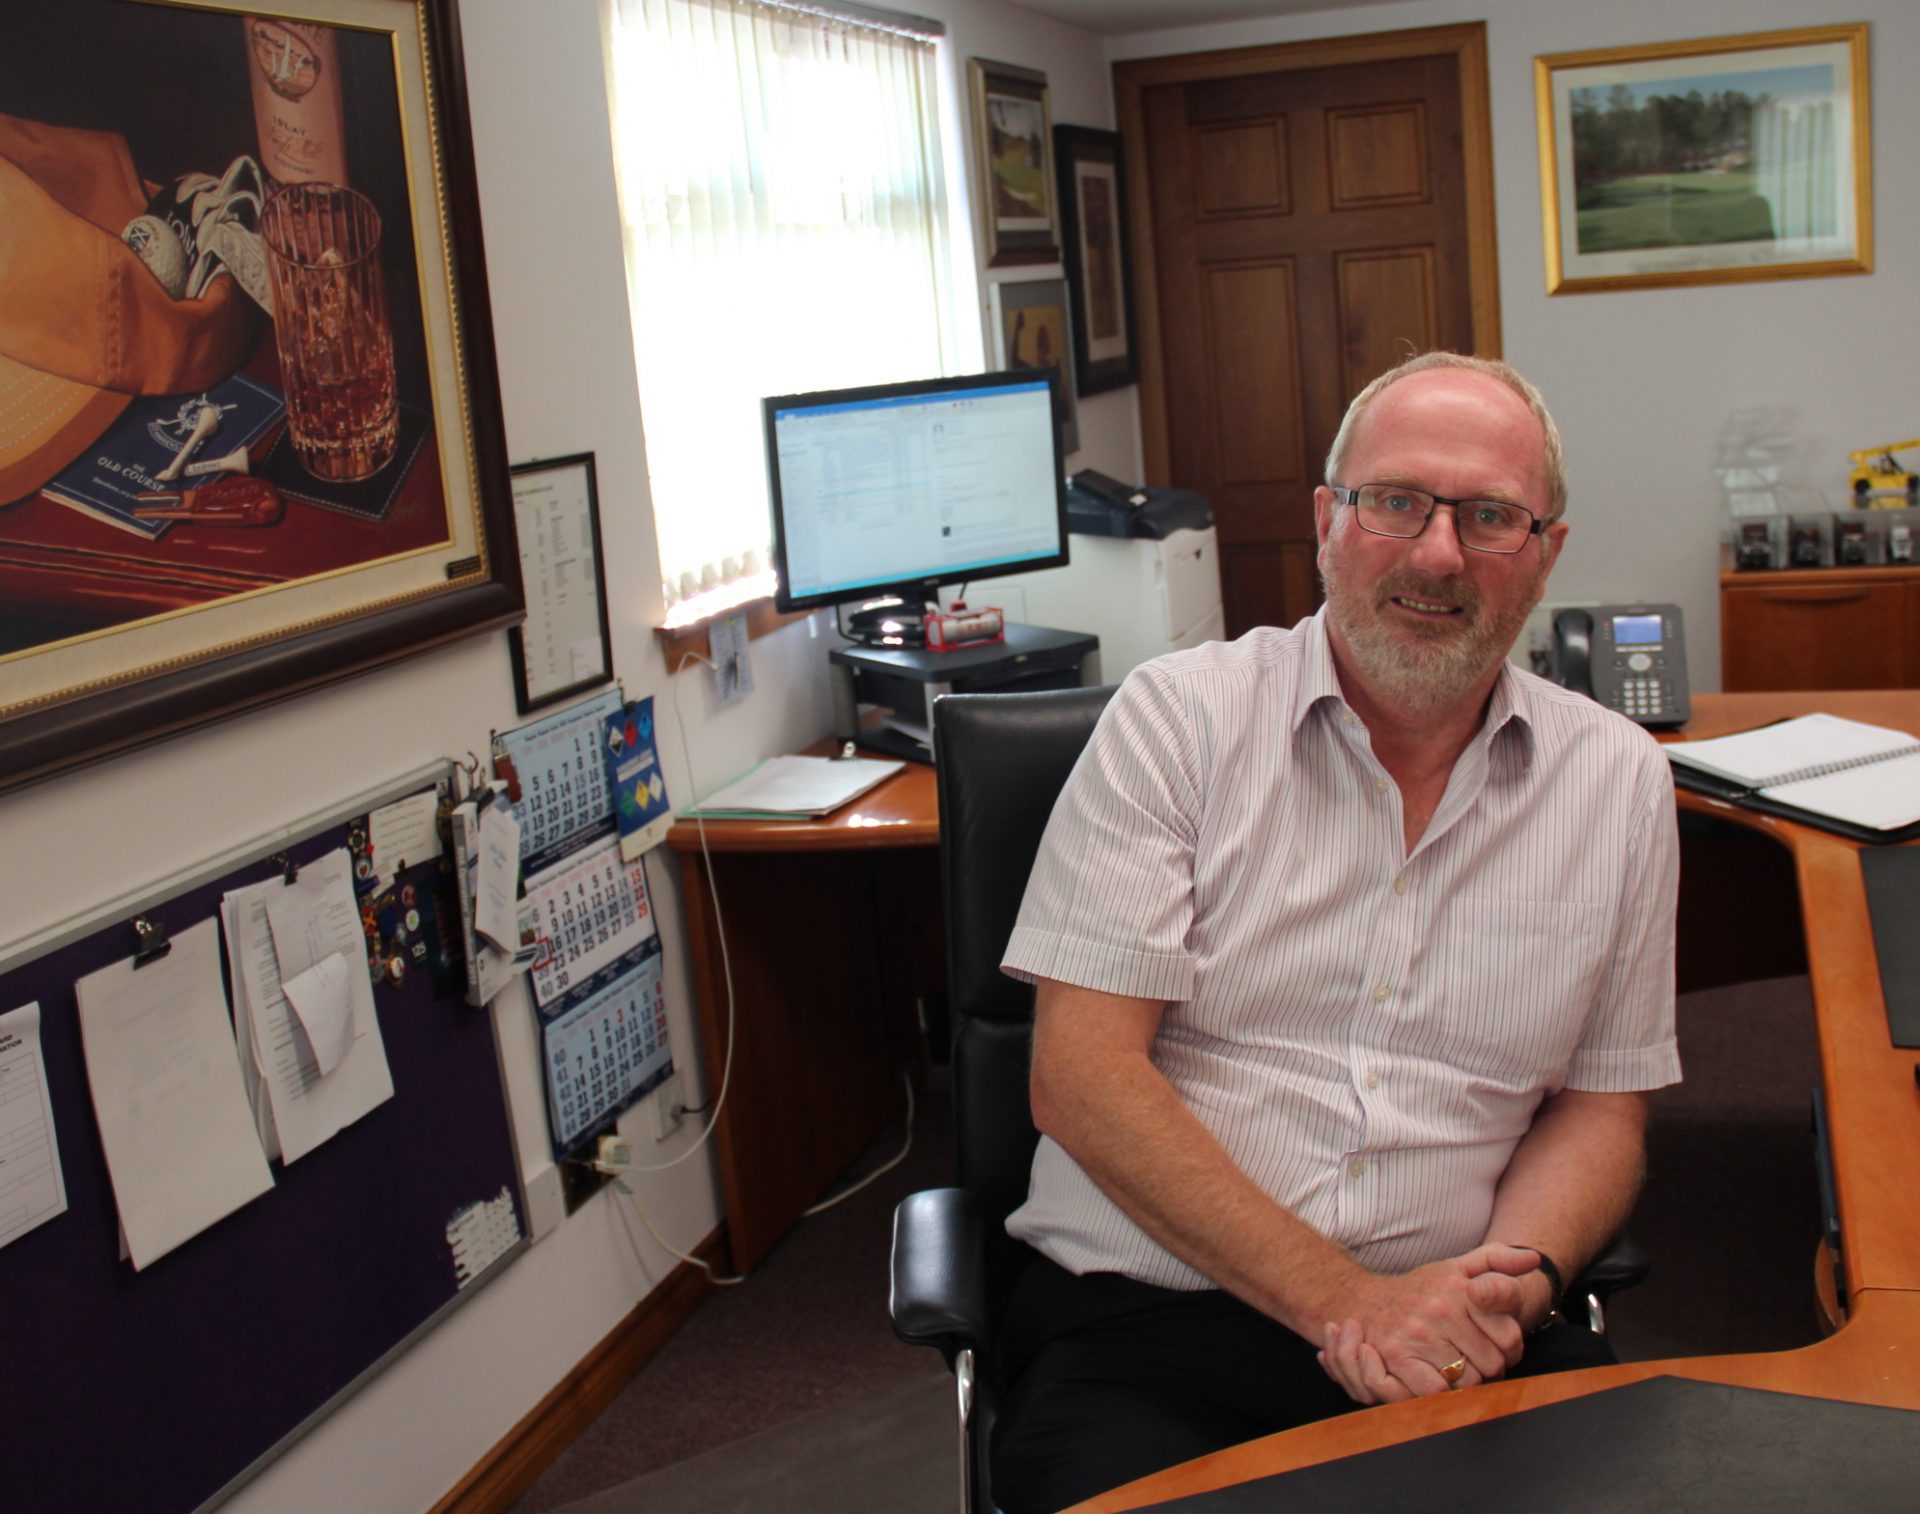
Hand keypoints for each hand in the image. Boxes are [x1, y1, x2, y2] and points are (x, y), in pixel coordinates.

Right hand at [1313, 1244, 1540, 1404]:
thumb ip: (1497, 1261)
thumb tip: (1534, 1259)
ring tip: (1455, 1372)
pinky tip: (1436, 1380)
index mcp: (1459, 1289)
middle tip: (1473, 1364)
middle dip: (1487, 1371)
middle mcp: (1439, 1309)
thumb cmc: (1419, 1290)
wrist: (1364, 1301)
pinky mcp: (1397, 1357)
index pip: (1510, 1338)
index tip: (1495, 1349)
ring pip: (1467, 1382)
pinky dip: (1441, 1393)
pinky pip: (1436, 1391)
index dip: (1509, 1351)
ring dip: (1465, 1384)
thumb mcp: (1456, 1268)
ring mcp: (1417, 1334)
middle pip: (1491, 1365)